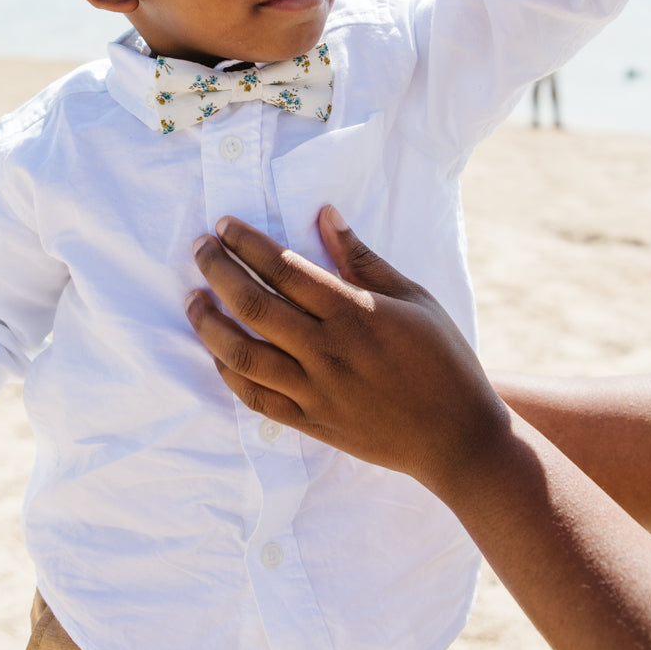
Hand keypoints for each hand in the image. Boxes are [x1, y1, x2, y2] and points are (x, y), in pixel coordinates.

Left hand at [186, 205, 507, 496]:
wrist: (457, 435)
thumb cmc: (442, 358)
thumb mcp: (413, 298)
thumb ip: (362, 259)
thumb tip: (325, 214)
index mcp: (354, 313)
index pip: (283, 269)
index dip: (246, 242)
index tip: (224, 225)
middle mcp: (327, 350)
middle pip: (252, 304)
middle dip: (217, 269)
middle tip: (200, 248)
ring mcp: (315, 390)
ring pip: (241, 354)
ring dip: (208, 322)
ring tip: (193, 297)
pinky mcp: (310, 421)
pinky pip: (254, 397)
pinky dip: (227, 371)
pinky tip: (216, 350)